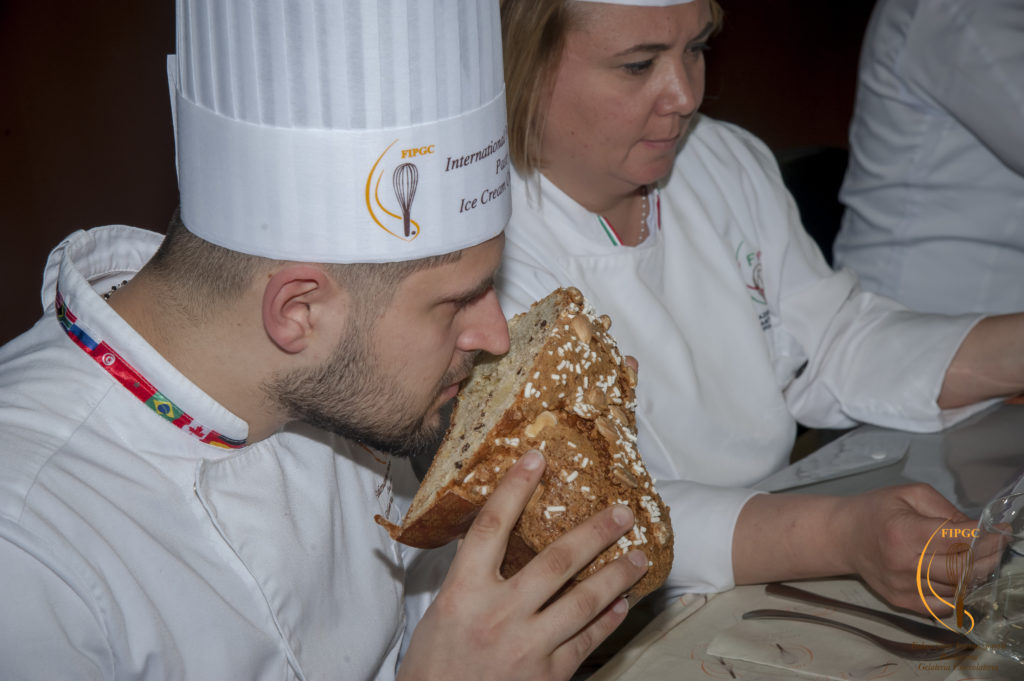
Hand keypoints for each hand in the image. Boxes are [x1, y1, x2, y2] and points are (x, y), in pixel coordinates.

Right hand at [397, 450, 648, 680]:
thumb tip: (495, 539)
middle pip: (555, 561)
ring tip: (639, 557)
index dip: (514, 489)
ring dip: (616, 576)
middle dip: (595, 533)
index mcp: (464, 592)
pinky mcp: (547, 676)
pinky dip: (607, 621)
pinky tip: (622, 604)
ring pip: (583, 602)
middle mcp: (498, 614)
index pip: (491, 527)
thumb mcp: (442, 613)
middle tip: (624, 512)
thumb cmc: (434, 665)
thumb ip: (471, 578)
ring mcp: (526, 647)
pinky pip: (586, 641)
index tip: (537, 459)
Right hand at [836, 483, 996, 614]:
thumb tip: (974, 532)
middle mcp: (903, 564)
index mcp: (904, 532)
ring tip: (983, 560)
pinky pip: (943, 606)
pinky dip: (959, 594)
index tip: (1001, 531)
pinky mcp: (902, 602)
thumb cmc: (875, 510)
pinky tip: (963, 579)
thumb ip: (945, 510)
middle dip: (989, 557)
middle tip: (998, 546)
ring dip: (977, 576)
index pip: (957, 540)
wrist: (841, 536)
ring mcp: (902, 587)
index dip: (986, 537)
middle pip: (962, 569)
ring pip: (956, 589)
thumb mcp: (908, 495)